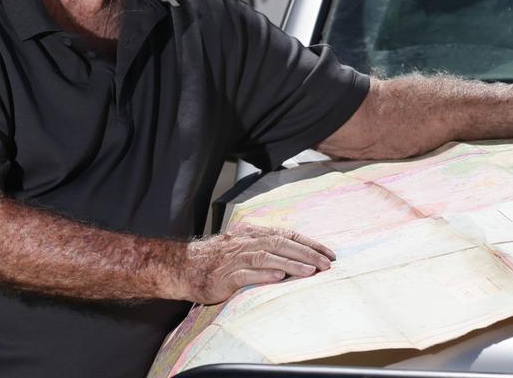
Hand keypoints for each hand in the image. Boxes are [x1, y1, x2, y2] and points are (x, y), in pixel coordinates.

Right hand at [180, 223, 334, 304]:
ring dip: (291, 264)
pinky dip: (264, 275)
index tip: (329, 254)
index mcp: (253, 233)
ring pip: (267, 256)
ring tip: (311, 271)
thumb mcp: (244, 248)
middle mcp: (246, 242)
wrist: (184, 268)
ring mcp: (235, 258)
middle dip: (307, 253)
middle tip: (327, 264)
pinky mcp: (225, 276)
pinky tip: (279, 279)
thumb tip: (298, 257)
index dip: (310, 243)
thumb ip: (267, 249)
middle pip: (281, 243)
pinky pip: (246, 274)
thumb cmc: (217, 260)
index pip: (287, 235)